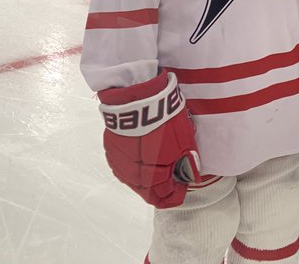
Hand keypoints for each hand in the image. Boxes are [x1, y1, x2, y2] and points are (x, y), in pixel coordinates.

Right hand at [98, 71, 200, 207]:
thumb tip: (188, 176)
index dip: (176, 195)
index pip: (164, 198)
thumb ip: (186, 165)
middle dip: (162, 188)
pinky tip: (142, 154)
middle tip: (172, 176)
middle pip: (148, 192)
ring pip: (134, 180)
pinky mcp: (111, 152)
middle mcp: (132, 178)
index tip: (182, 186)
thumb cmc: (165, 121)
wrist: (139, 99)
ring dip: (147, 177)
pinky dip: (134, 165)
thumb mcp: (185, 143)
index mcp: (151, 180)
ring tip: (157, 164)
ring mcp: (119, 165)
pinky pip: (124, 166)